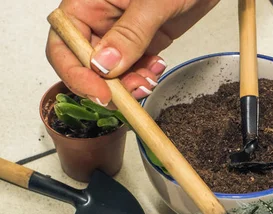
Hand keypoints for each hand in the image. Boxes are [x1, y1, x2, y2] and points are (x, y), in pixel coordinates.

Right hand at [46, 0, 218, 104]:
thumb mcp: (152, 3)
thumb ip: (129, 34)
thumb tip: (104, 66)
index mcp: (87, 3)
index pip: (64, 44)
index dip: (75, 73)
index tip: (99, 92)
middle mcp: (99, 20)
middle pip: (86, 65)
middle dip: (107, 85)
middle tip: (131, 94)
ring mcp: (120, 34)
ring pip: (112, 73)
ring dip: (128, 85)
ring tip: (148, 80)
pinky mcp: (141, 42)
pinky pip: (134, 68)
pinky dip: (143, 76)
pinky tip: (156, 68)